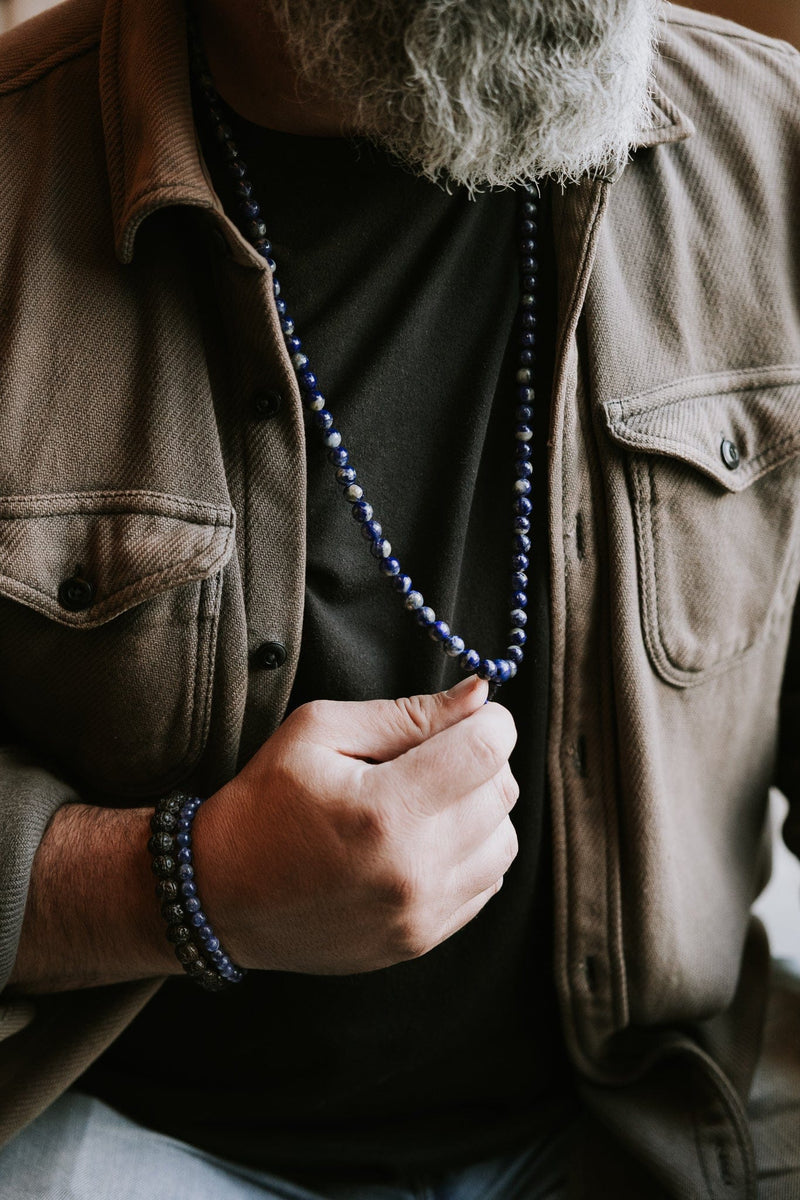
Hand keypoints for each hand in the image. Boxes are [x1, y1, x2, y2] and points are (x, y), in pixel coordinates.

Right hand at [195, 676, 518, 974]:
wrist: (219, 896)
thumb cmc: (263, 803)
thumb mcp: (318, 732)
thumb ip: (406, 713)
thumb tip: (478, 694)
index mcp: (385, 809)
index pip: (487, 750)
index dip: (490, 721)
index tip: (471, 716)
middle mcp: (413, 869)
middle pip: (503, 793)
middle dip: (482, 761)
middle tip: (437, 755)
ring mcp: (420, 913)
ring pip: (504, 842)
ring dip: (481, 810)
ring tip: (431, 800)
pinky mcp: (420, 939)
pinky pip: (486, 883)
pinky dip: (470, 853)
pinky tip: (425, 839)